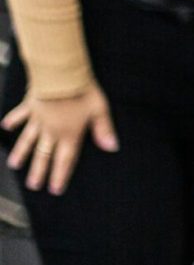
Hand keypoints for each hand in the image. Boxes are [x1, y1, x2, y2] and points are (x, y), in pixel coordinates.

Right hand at [4, 85, 119, 194]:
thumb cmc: (82, 91)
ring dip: (21, 153)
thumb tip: (112, 147)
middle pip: (44, 155)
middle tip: (33, 185)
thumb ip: (104, 129)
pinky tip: (5, 127)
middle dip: (39, 171)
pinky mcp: (29, 106)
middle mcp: (51, 130)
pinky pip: (20, 115)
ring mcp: (37, 119)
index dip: (60, 175)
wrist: (59, 75)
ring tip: (14, 165)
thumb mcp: (99, 110)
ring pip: (28, 140)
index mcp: (69, 134)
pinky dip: (12, 121)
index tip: (54, 189)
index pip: (65, 160)